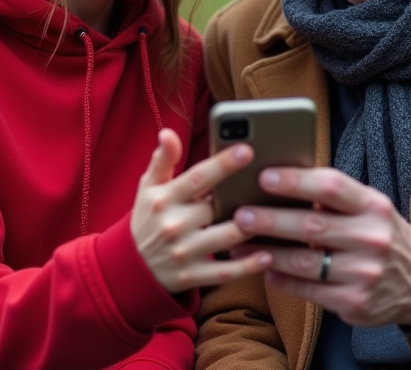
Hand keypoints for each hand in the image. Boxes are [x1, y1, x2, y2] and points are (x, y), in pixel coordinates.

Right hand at [131, 128, 271, 292]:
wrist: (129, 268)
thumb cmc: (148, 218)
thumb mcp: (148, 187)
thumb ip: (163, 160)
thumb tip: (168, 133)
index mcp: (165, 198)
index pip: (198, 178)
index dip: (223, 164)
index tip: (247, 149)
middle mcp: (174, 225)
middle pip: (218, 207)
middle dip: (243, 196)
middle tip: (274, 186)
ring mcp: (184, 253)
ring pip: (228, 237)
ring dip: (254, 227)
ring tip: (281, 215)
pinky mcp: (193, 277)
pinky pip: (226, 272)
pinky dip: (249, 265)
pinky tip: (269, 255)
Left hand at [230, 167, 410, 327]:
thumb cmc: (381, 234)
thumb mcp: (370, 208)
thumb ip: (334, 197)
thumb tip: (281, 180)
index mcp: (373, 206)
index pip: (332, 187)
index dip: (296, 181)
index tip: (264, 176)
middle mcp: (371, 238)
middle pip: (312, 226)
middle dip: (271, 220)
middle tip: (240, 215)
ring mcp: (364, 273)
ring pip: (305, 262)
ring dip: (268, 254)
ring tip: (237, 246)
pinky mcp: (354, 303)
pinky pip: (308, 291)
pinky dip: (282, 280)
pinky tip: (264, 270)